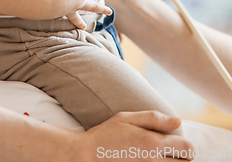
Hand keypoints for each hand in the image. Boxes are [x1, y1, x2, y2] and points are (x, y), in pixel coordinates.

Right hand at [48, 0, 111, 28]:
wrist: (45, 4)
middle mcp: (77, 4)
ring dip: (81, 21)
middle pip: (92, 6)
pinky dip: (66, 20)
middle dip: (101, 8)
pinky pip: (65, 18)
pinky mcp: (59, 13)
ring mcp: (68, 10)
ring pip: (77, 16)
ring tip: (84, 27)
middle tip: (110, 12)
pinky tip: (63, 19)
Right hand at [74, 111, 193, 161]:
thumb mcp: (127, 118)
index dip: (187, 146)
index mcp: (152, 143)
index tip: (179, 144)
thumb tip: (178, 121)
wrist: (87, 156)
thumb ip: (154, 118)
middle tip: (171, 154)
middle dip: (182, 158)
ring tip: (162, 159)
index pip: (187, 148)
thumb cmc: (106, 134)